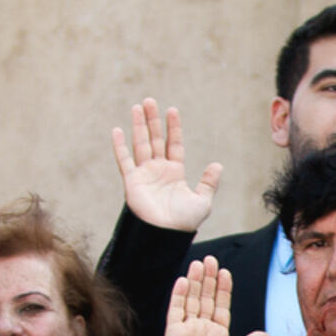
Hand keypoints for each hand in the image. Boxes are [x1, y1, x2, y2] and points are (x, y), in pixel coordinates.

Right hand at [111, 98, 221, 231]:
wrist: (166, 235)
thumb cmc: (185, 221)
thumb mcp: (202, 200)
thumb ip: (208, 182)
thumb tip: (218, 164)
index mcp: (175, 173)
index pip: (174, 145)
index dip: (173, 128)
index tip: (172, 110)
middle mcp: (158, 170)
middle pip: (155, 139)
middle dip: (153, 120)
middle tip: (150, 100)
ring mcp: (144, 174)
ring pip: (140, 144)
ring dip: (138, 126)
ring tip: (138, 106)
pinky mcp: (132, 181)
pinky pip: (124, 161)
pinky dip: (119, 146)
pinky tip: (118, 130)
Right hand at [163, 257, 268, 335]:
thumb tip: (266, 334)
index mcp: (219, 334)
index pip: (222, 306)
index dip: (223, 289)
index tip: (225, 271)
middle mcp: (203, 328)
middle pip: (206, 298)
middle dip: (209, 279)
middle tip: (210, 259)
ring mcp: (188, 329)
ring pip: (192, 300)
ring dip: (195, 282)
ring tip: (199, 263)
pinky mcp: (173, 333)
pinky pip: (176, 310)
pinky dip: (180, 295)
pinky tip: (184, 280)